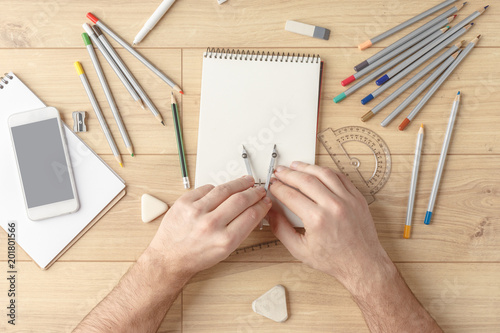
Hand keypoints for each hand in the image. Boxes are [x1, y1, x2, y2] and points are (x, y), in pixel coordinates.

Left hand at [148, 176, 271, 276]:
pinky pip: (207, 188)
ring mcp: (196, 211)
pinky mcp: (184, 202)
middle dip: (254, 192)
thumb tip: (254, 211)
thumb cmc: (196, 256)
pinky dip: (216, 188)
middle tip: (258, 190)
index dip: (261, 205)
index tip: (264, 201)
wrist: (169, 257)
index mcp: (224, 240)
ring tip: (246, 181)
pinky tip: (222, 189)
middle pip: (241, 199)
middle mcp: (211, 225)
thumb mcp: (225, 250)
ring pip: (225, 189)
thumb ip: (240, 229)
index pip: (251, 215)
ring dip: (239, 183)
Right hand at [268, 161, 388, 285]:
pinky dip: (326, 171)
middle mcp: (333, 206)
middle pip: (305, 180)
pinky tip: (317, 171)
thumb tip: (270, 212)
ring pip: (323, 174)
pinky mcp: (357, 198)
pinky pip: (340, 177)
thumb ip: (280, 228)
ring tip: (295, 166)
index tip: (272, 185)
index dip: (277, 188)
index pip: (290, 195)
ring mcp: (348, 200)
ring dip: (306, 167)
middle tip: (279, 172)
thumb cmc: (334, 260)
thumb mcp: (299, 250)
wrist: (362, 264)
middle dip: (288, 174)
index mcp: (317, 220)